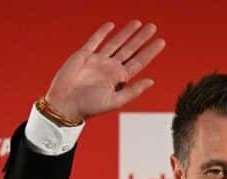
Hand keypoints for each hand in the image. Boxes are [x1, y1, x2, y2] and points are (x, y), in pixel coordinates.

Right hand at [44, 20, 165, 122]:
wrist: (66, 104)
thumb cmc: (90, 107)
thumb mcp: (116, 101)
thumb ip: (133, 90)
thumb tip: (151, 81)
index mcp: (120, 78)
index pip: (139, 61)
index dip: (150, 51)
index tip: (161, 42)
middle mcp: (110, 68)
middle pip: (130, 49)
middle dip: (141, 38)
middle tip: (153, 27)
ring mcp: (97, 60)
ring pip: (115, 42)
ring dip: (126, 33)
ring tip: (138, 23)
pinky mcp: (83, 55)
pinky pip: (94, 41)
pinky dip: (102, 32)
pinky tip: (111, 25)